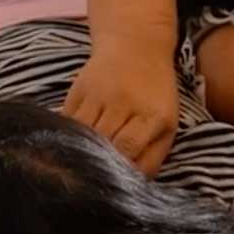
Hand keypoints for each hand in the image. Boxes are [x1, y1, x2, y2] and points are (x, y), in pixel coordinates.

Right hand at [63, 43, 178, 175]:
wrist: (136, 45)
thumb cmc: (155, 94)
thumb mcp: (167, 123)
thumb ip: (152, 158)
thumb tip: (134, 188)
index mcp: (151, 114)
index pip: (128, 147)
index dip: (116, 167)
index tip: (111, 183)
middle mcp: (124, 101)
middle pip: (102, 142)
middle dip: (96, 163)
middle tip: (90, 183)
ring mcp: (98, 93)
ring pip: (81, 133)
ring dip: (79, 152)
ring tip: (77, 169)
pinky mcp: (78, 88)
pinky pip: (67, 121)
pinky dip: (66, 137)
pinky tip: (67, 148)